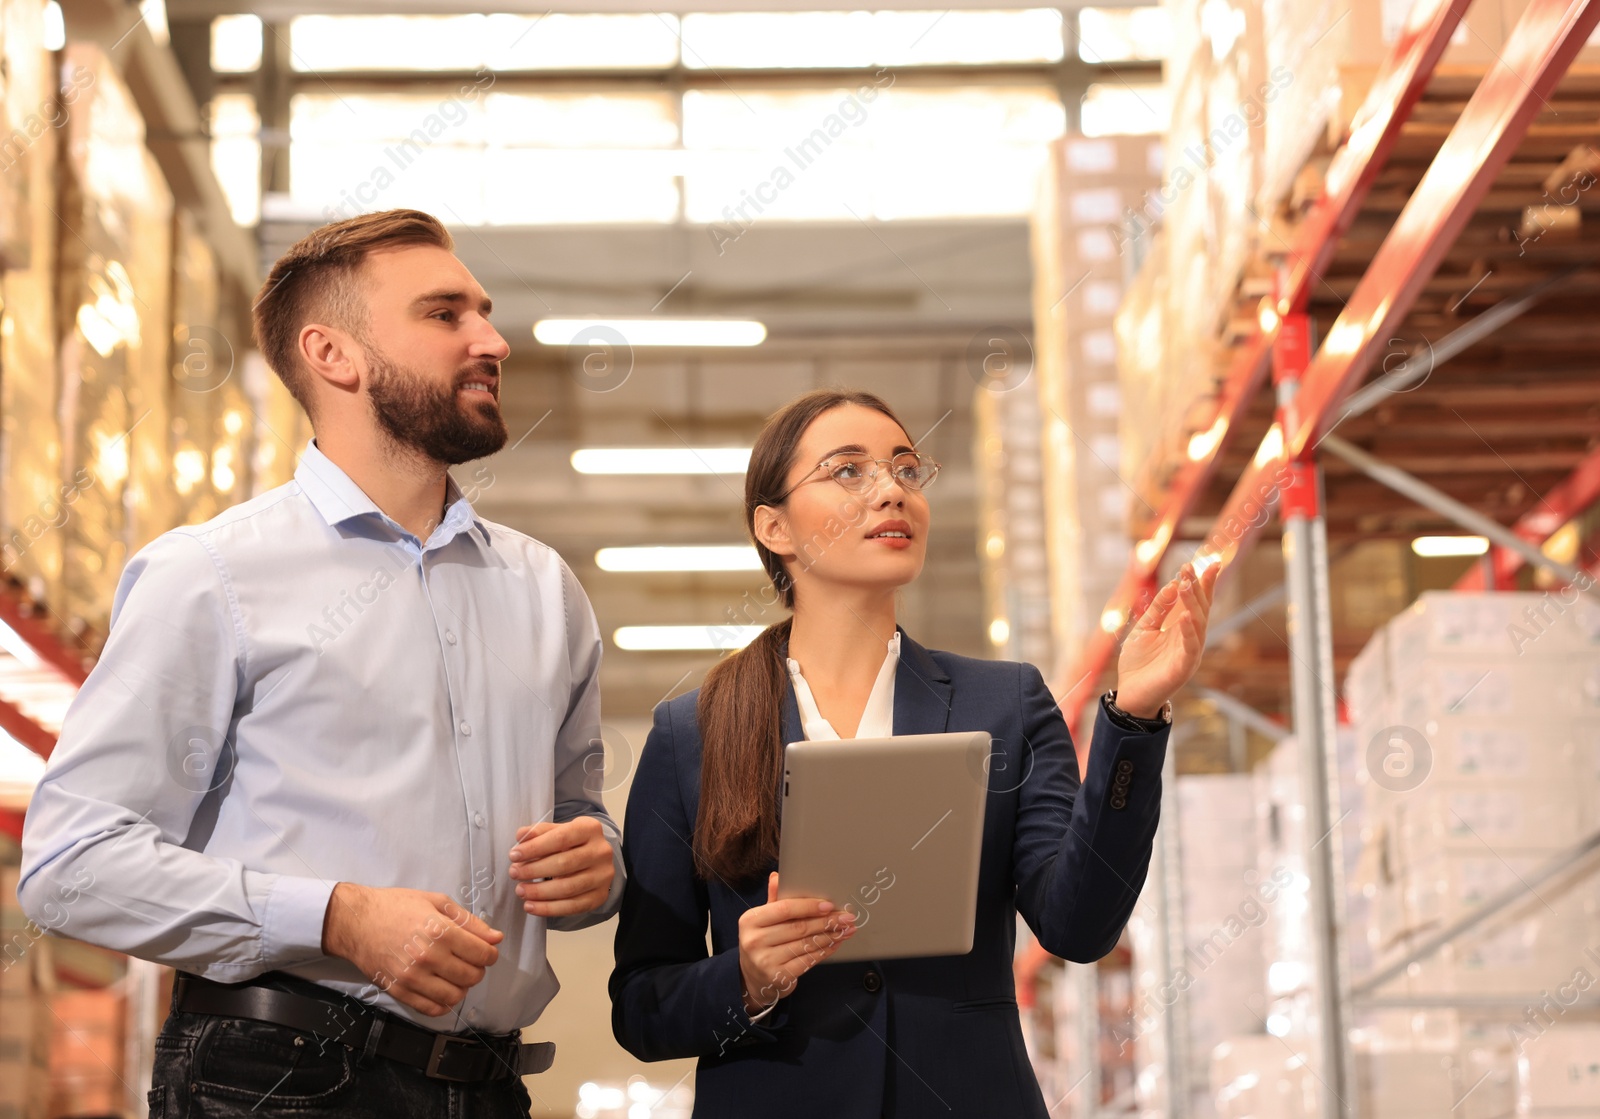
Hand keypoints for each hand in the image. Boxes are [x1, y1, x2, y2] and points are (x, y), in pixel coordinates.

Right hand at [321, 883, 501, 1016]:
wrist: (357, 922)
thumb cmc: (397, 906)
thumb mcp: (437, 902)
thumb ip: (469, 921)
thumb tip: (496, 938)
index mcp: (441, 932)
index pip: (483, 954)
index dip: (490, 953)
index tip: (486, 950)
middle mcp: (428, 958)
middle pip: (472, 977)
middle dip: (477, 969)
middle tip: (469, 960)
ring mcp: (413, 978)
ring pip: (455, 996)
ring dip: (462, 987)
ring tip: (454, 974)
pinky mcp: (399, 992)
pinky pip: (431, 1009)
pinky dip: (443, 1003)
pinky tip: (441, 988)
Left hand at [509, 817, 614, 917]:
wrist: (595, 859)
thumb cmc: (572, 843)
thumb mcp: (558, 831)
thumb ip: (539, 832)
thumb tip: (521, 836)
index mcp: (590, 829)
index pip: (561, 838)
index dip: (535, 848)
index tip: (514, 855)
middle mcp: (601, 852)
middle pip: (564, 864)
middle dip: (534, 870)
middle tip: (514, 873)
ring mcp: (602, 876)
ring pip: (568, 888)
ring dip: (539, 892)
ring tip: (520, 890)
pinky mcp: (599, 896)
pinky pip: (572, 907)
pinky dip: (548, 909)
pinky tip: (531, 906)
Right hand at [737, 873, 855, 1015]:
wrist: (753, 977)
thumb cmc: (762, 943)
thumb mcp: (762, 920)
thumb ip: (773, 900)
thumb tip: (777, 877)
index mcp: (750, 920)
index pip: (784, 909)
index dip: (809, 906)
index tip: (829, 904)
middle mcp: (755, 941)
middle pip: (799, 927)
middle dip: (827, 921)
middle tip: (847, 917)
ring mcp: (766, 961)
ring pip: (806, 944)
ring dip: (830, 936)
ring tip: (846, 929)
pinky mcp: (779, 977)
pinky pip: (808, 961)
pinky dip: (825, 951)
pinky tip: (836, 943)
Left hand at [1114, 558, 1219, 717]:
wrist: (1130, 694)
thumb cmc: (1138, 663)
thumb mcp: (1144, 629)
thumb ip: (1158, 609)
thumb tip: (1172, 585)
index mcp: (1181, 629)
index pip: (1196, 603)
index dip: (1201, 584)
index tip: (1202, 563)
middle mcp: (1190, 639)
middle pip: (1200, 609)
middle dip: (1196, 588)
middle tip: (1188, 568)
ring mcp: (1189, 654)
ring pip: (1197, 625)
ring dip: (1192, 604)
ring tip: (1186, 585)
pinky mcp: (1183, 668)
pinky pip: (1190, 647)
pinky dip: (1189, 631)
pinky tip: (1187, 617)